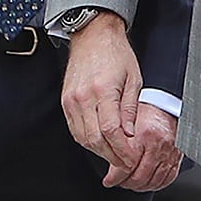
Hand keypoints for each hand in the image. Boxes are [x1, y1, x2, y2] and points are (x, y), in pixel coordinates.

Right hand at [60, 11, 142, 176]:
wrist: (93, 37)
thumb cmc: (117, 54)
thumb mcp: (134, 79)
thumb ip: (131, 108)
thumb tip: (130, 134)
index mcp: (103, 91)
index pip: (111, 131)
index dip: (122, 150)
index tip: (131, 158)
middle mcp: (83, 98)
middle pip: (95, 139)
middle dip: (112, 156)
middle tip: (125, 164)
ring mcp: (71, 101)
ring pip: (82, 137)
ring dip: (99, 151)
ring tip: (114, 157)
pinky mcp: (65, 102)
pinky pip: (74, 129)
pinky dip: (87, 141)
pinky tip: (99, 144)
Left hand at [105, 103, 182, 191]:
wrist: (166, 103)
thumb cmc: (146, 110)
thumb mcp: (127, 121)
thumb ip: (118, 141)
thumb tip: (107, 158)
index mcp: (145, 136)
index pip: (126, 166)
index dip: (114, 178)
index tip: (108, 180)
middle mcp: (159, 146)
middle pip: (140, 177)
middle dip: (125, 184)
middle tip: (118, 182)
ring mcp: (170, 153)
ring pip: (153, 181)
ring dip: (139, 186)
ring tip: (130, 183)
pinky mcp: (178, 156)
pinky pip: (168, 178)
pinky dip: (157, 184)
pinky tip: (148, 183)